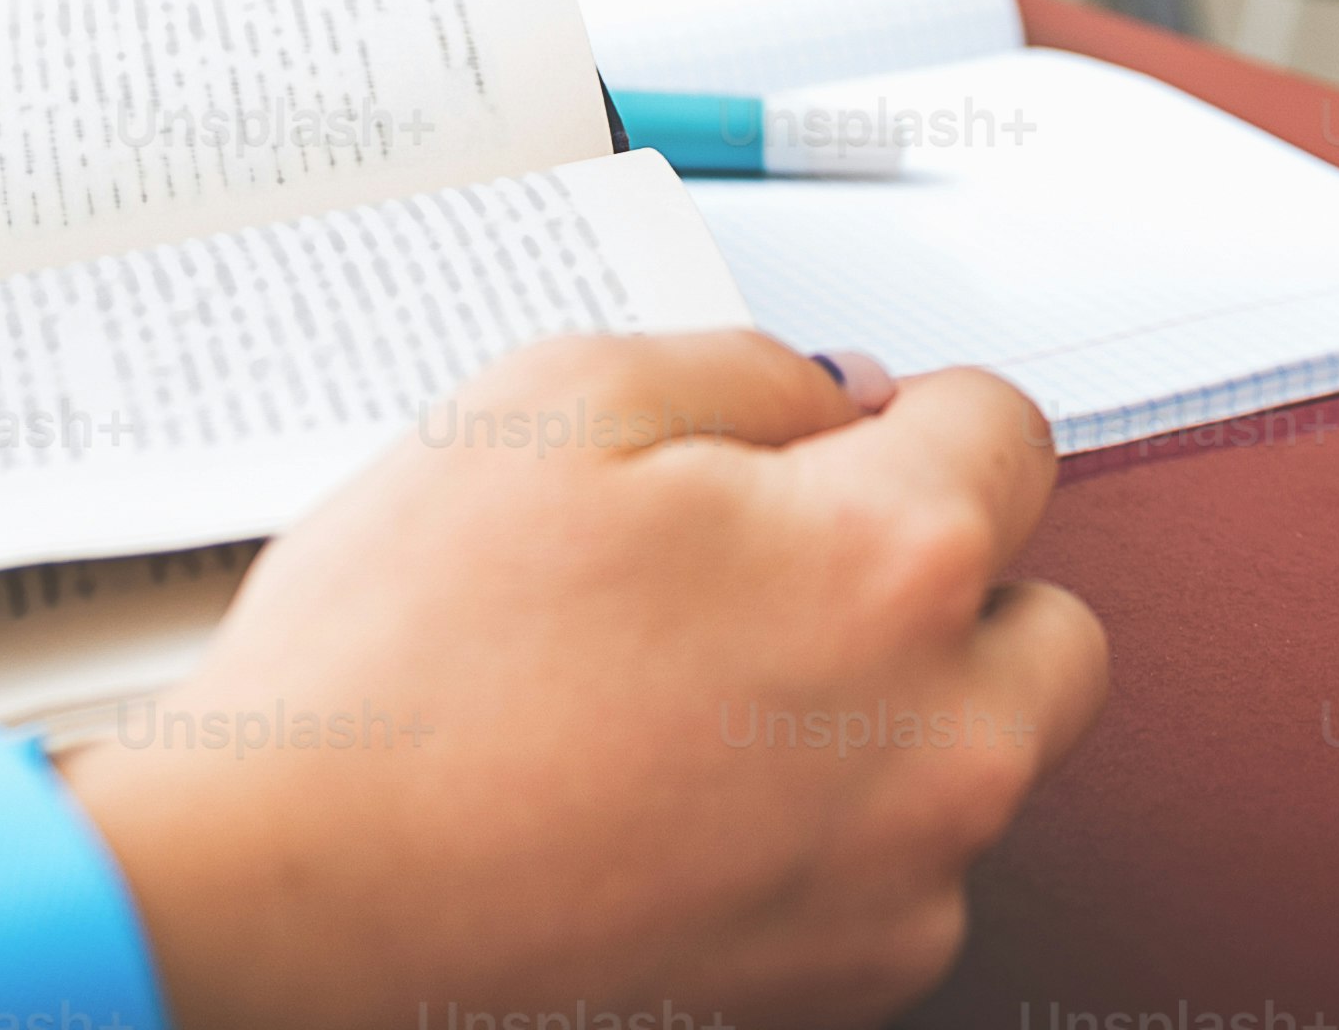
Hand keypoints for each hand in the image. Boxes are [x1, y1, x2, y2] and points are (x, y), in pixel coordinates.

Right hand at [63, 331, 1105, 1025]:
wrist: (291, 907)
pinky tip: (677, 805)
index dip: (912, 415)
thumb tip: (830, 398)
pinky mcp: (836, 996)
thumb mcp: (549, 401)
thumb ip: (739, 370)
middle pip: (1047, 624)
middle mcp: (938, 742)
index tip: (843, 441)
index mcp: (890, 564)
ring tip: (700, 701)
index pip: (1013, 435)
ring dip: (890, 720)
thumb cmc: (397, 676)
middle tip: (788, 572)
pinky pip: (892, 889)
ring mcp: (895, 891)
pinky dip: (822, 842)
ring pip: (974, 771)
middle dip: (948, 583)